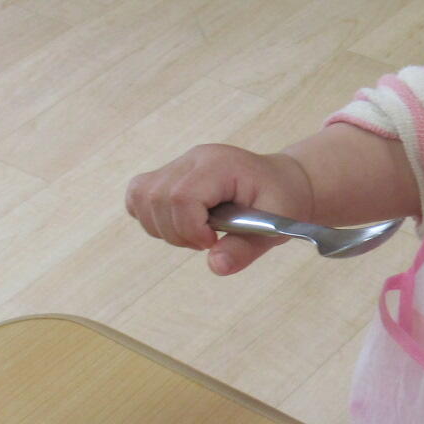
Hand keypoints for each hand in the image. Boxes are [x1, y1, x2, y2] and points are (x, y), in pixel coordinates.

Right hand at [125, 143, 314, 275]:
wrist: (283, 181)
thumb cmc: (281, 200)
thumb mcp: (276, 228)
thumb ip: (244, 248)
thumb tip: (215, 265)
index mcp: (221, 165)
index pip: (182, 195)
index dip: (191, 227)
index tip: (213, 241)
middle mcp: (194, 159)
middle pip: (156, 198)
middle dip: (178, 232)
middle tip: (208, 240)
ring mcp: (179, 164)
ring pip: (142, 197)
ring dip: (164, 228)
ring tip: (198, 233)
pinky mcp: (169, 174)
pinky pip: (139, 194)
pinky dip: (152, 217)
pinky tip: (181, 224)